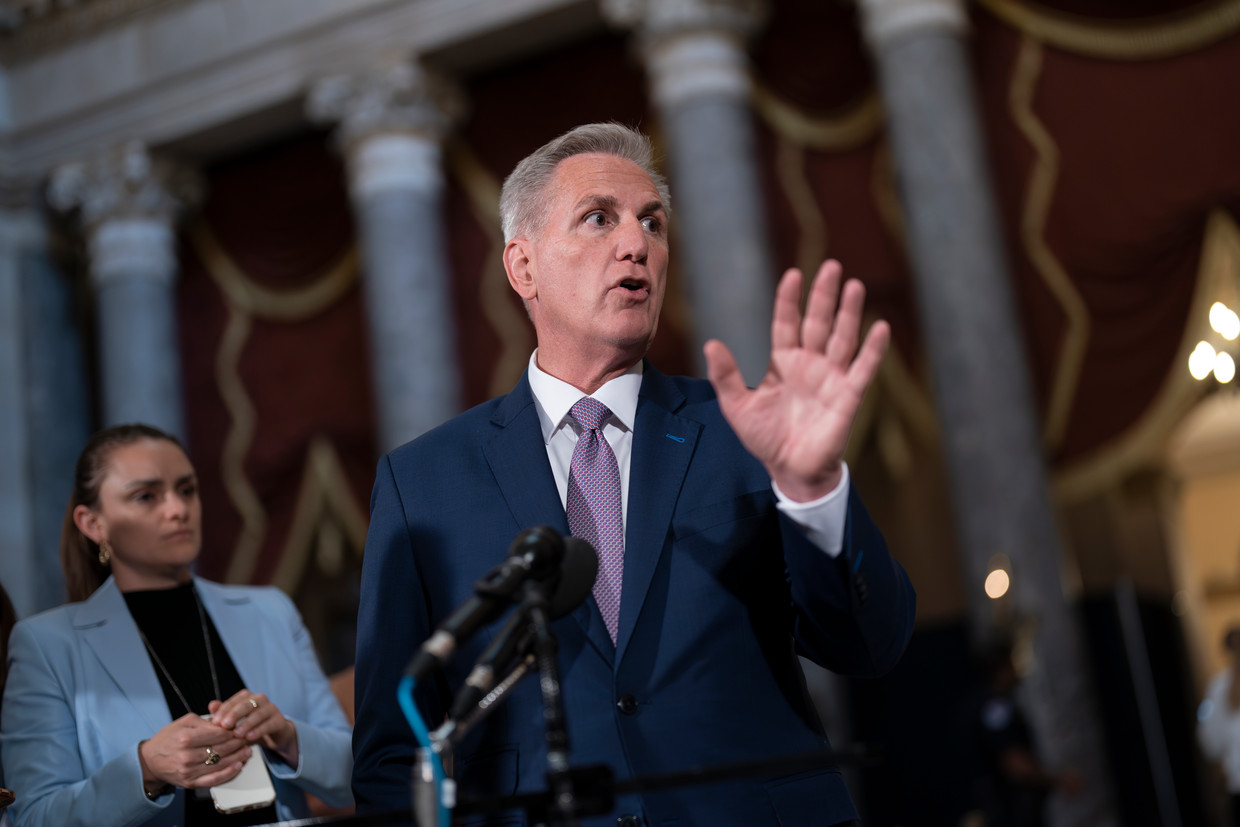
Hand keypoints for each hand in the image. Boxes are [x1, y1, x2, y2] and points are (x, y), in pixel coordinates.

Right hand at [139, 713, 251, 790]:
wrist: (150, 760)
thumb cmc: (169, 737)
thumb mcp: (184, 722)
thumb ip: (206, 721)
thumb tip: (225, 723)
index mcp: (186, 738)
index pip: (218, 734)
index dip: (233, 731)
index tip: (240, 728)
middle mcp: (187, 756)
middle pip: (221, 749)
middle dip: (238, 743)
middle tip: (247, 739)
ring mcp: (188, 772)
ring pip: (220, 764)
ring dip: (237, 758)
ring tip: (247, 751)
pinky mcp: (190, 783)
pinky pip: (213, 780)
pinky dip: (228, 774)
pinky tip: (238, 766)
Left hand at [209, 689, 298, 766]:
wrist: (273, 735)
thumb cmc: (250, 727)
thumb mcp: (236, 722)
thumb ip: (224, 714)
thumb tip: (212, 705)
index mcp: (248, 697)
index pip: (235, 700)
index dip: (224, 710)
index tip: (215, 722)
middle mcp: (260, 700)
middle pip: (247, 703)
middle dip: (235, 714)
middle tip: (225, 725)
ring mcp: (271, 709)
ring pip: (259, 713)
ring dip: (247, 724)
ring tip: (237, 734)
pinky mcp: (279, 721)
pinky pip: (269, 724)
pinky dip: (259, 731)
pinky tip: (250, 738)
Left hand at [705, 260, 888, 501]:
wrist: (789, 471)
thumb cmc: (765, 438)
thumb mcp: (737, 407)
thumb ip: (726, 376)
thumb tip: (711, 344)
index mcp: (783, 362)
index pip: (787, 323)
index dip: (789, 300)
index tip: (793, 275)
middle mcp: (810, 364)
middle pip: (819, 322)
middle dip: (824, 296)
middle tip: (832, 266)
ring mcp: (831, 378)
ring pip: (843, 338)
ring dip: (850, 313)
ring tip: (855, 285)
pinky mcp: (849, 397)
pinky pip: (863, 369)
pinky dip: (872, 349)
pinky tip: (879, 327)